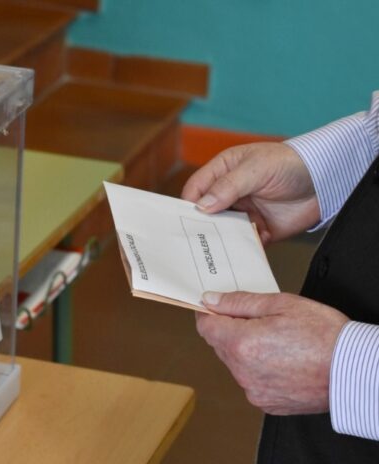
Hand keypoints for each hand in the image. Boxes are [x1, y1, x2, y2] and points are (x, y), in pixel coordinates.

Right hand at [181, 143, 319, 242]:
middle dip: (200, 227)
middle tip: (193, 242)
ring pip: (223, 231)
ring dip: (221, 240)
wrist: (327, 179)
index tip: (183, 221)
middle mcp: (229, 195)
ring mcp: (243, 213)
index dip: (188, 205)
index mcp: (222, 172)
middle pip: (205, 214)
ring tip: (214, 253)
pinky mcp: (259, 230)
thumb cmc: (290, 163)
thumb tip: (201, 206)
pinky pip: (244, 243)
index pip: (196, 190)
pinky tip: (242, 252)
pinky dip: (242, 249)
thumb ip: (228, 187)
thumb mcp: (256, 169)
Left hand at [198, 291, 347, 414]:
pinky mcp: (266, 403)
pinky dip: (261, 371)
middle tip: (262, 322)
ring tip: (279, 343)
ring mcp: (253, 390)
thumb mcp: (281, 304)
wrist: (355, 371)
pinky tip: (283, 362)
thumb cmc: (324, 336)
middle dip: (233, 331)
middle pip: (220, 345)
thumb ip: (240, 302)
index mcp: (241, 344)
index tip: (219, 308)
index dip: (211, 314)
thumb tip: (212, 300)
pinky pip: (252, 381)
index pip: (205, 327)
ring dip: (247, 352)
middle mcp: (242, 371)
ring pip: (236, 364)